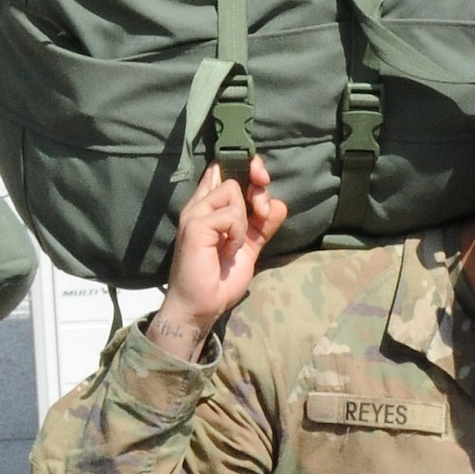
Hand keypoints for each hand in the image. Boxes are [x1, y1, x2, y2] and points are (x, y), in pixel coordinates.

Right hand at [148, 158, 286, 360]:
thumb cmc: (220, 280)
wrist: (202, 306)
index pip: (226, 169)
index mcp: (211, 208)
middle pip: (232, 173)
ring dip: (243, 220)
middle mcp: (201, 205)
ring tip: (233, 245)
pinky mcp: (195, 225)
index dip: (248, 167)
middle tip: (262, 213)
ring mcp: (195, 213)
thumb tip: (279, 205)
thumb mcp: (248, 248)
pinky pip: (230, 214)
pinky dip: (236, 234)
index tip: (262, 178)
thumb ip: (262, 226)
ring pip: (232, 191)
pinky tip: (228, 251)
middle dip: (257, 189)